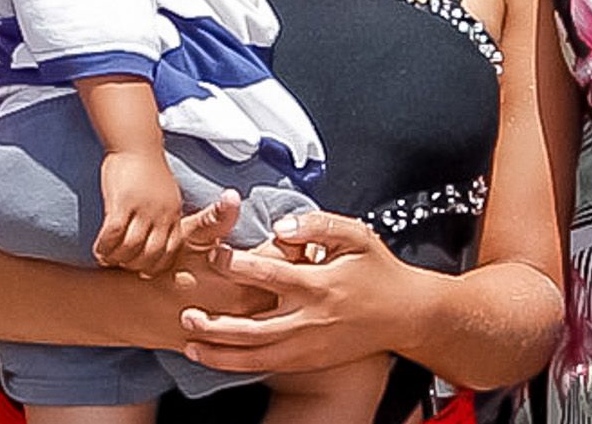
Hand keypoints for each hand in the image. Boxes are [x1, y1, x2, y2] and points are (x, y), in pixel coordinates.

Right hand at [93, 144, 191, 274]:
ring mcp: (142, 209)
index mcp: (174, 213)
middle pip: (151, 255)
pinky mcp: (122, 202)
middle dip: (134, 266)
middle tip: (120, 265)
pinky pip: (113, 235)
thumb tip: (156, 239)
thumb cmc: (147, 167)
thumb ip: (164, 215)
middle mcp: (161, 214)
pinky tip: (98, 249)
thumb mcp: (166, 193)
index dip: (154, 265)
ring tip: (106, 258)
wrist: (135, 141)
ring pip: (131, 248)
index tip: (140, 268)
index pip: (170, 252)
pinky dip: (104, 247)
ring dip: (116, 259)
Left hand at [180, 212, 420, 374]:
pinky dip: (239, 364)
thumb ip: (316, 225)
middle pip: (255, 328)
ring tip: (190, 341)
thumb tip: (278, 226)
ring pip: (257, 355)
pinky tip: (216, 357)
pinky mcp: (310, 359)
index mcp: (319, 285)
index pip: (270, 275)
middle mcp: (311, 320)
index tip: (213, 253)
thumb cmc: (377, 270)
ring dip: (221, 351)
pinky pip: (268, 366)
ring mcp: (310, 345)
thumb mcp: (355, 236)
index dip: (238, 265)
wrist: (405, 314)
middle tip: (186, 312)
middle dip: (217, 323)